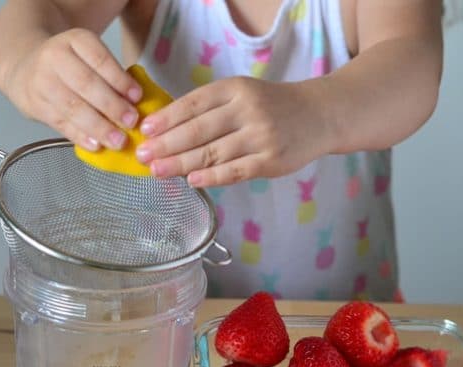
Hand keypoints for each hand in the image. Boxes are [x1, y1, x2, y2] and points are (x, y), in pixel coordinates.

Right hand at [1, 28, 142, 150]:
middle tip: (131, 122)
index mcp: (75, 40)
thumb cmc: (69, 65)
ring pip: (73, 107)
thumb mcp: (88, 55)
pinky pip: (61, 123)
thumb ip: (110, 74)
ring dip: (99, 127)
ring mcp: (42, 82)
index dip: (120, 80)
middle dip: (112, 106)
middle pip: (86, 84)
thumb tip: (135, 104)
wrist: (26, 67)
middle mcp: (55, 57)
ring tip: (118, 140)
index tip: (137, 97)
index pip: (100, 59)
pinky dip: (81, 136)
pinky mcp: (35, 105)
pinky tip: (96, 145)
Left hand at [135, 77, 331, 186]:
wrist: (319, 116)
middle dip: (166, 145)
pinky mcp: (271, 161)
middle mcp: (248, 109)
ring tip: (157, 171)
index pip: (193, 103)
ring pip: (213, 153)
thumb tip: (167, 131)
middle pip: (198, 130)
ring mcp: (260, 136)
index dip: (167, 118)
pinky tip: (191, 181)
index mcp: (236, 88)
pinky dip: (212, 177)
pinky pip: (235, 171)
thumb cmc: (272, 107)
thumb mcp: (243, 94)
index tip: (145, 130)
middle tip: (143, 156)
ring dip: (181, 164)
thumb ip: (211, 109)